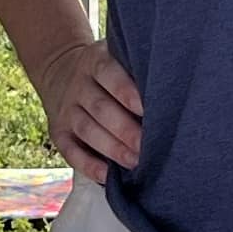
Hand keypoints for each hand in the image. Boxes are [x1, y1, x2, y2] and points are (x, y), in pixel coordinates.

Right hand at [37, 35, 142, 182]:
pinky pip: (71, 151)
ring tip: (135, 162)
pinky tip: (107, 176)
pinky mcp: (59, 132)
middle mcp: (78, 85)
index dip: (126, 91)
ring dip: (111, 148)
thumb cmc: (108, 70)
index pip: (108, 73)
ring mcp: (67, 110)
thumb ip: (137, 69)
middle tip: (147, 145)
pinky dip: (88, 165)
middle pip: (100, 107)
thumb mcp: (116, 56)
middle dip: (124, 128)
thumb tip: (173, 94)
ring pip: (87, 129)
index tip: (146, 109)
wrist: (60, 71)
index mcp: (95, 62)